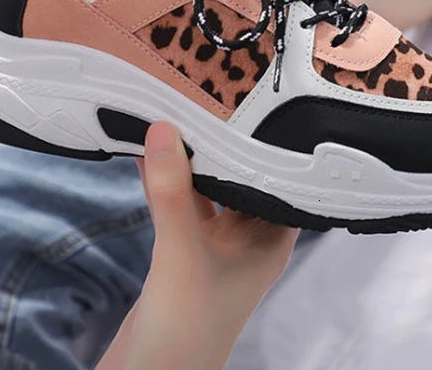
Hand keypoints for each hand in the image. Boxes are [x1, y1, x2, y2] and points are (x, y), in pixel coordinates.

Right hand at [97, 122, 298, 369]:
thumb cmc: (184, 331)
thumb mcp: (180, 252)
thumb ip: (172, 192)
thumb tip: (164, 130)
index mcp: (271, 240)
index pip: (281, 179)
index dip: (269, 145)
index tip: (254, 105)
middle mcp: (250, 240)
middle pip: (242, 179)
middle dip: (224, 145)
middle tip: (207, 101)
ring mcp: (218, 247)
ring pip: (208, 191)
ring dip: (192, 162)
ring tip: (176, 117)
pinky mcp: (186, 252)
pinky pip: (181, 205)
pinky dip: (167, 182)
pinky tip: (150, 153)